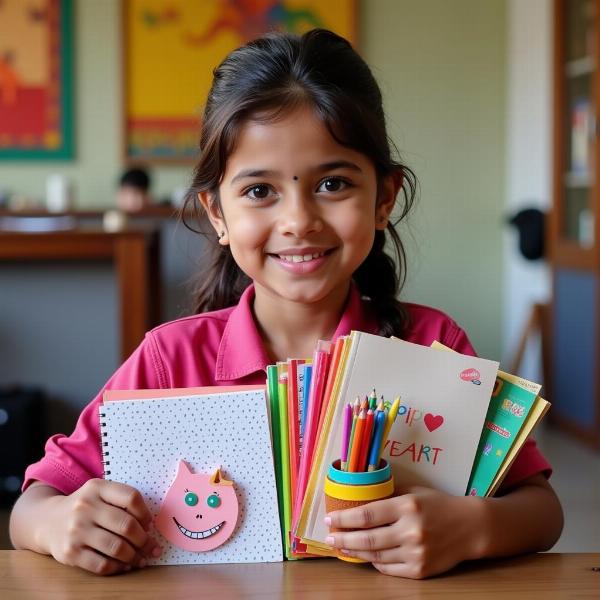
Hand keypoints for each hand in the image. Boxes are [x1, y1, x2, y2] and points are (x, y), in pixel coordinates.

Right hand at [42, 479, 161, 574]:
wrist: (47, 521)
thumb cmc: (84, 507)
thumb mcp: (99, 493)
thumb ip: (121, 502)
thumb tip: (149, 526)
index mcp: (97, 488)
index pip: (131, 497)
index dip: (145, 513)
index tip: (150, 524)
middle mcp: (85, 507)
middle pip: (126, 525)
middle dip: (144, 539)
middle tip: (150, 547)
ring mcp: (76, 531)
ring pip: (116, 547)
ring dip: (134, 555)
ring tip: (141, 558)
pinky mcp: (70, 553)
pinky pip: (101, 564)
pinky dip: (117, 567)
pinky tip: (124, 565)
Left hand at [324, 486, 485, 578]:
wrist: (470, 527)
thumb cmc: (437, 504)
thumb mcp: (413, 491)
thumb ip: (387, 495)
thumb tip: (358, 497)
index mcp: (406, 506)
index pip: (366, 514)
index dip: (344, 518)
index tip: (329, 519)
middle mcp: (410, 530)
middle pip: (367, 538)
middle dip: (343, 539)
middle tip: (329, 539)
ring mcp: (416, 553)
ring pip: (376, 556)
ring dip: (355, 552)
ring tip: (342, 547)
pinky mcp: (421, 570)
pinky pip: (389, 569)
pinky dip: (375, 563)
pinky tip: (366, 556)